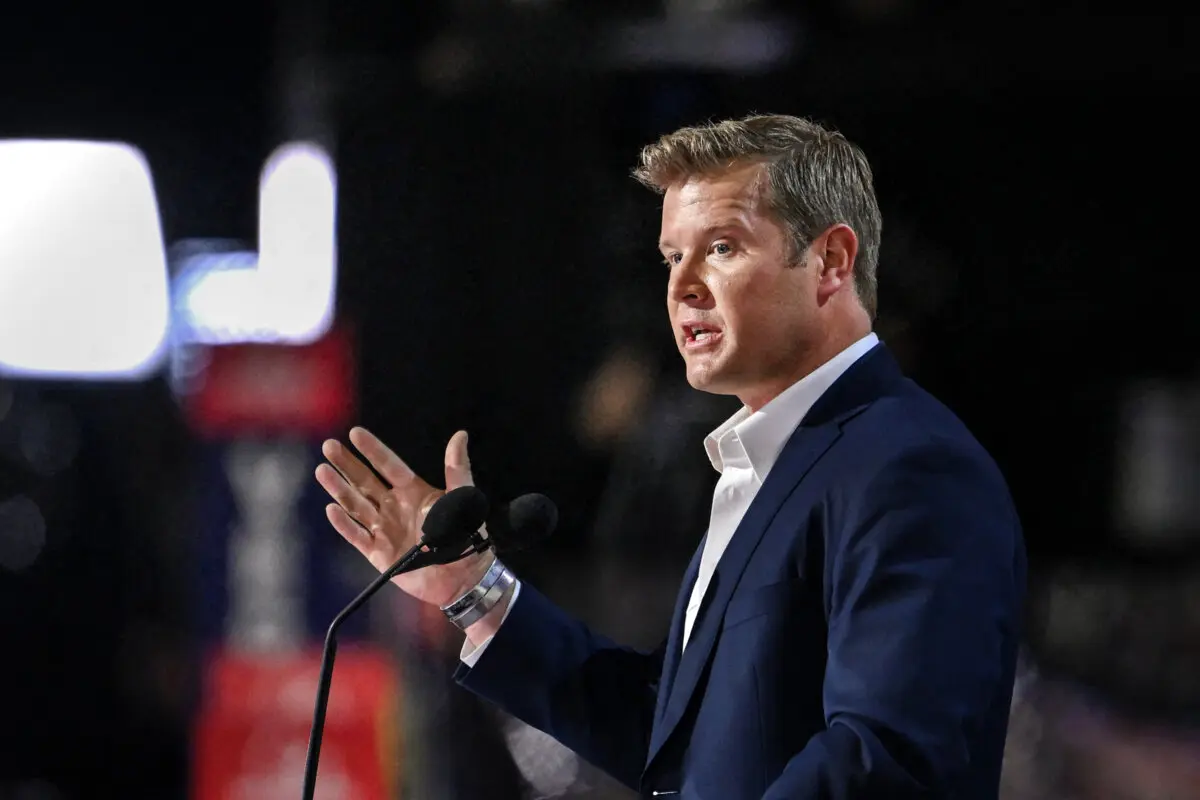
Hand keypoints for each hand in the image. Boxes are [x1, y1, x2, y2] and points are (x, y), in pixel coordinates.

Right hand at [315, 427, 491, 607]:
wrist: (463, 578)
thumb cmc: (467, 536)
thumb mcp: (463, 499)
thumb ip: (458, 469)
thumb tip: (460, 435)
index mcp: (413, 491)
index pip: (388, 465)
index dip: (373, 449)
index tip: (355, 433)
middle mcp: (394, 506)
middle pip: (365, 481)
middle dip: (347, 464)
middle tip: (329, 446)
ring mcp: (384, 529)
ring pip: (355, 504)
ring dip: (339, 488)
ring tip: (322, 470)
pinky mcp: (378, 553)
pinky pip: (356, 535)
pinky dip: (343, 524)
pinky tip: (331, 509)